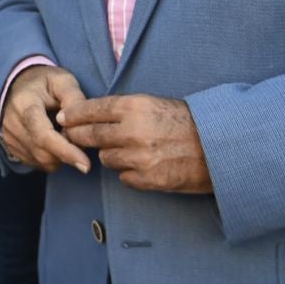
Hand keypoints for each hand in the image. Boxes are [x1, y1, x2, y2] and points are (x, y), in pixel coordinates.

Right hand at [0, 63, 91, 172]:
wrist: (16, 84)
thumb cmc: (43, 82)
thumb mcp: (62, 81)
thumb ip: (74, 99)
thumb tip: (81, 125)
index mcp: (24, 104)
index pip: (43, 134)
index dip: (65, 151)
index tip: (86, 165)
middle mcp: (11, 124)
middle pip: (43, 153)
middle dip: (68, 152)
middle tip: (78, 136)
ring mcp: (9, 138)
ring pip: (41, 161)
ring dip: (60, 156)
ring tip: (64, 133)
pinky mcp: (10, 148)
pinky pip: (37, 163)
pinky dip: (51, 158)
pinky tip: (53, 141)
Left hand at [56, 95, 211, 193]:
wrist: (221, 147)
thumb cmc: (188, 122)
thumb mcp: (156, 104)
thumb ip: (125, 110)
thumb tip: (91, 114)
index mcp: (135, 107)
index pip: (92, 110)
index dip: (74, 115)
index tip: (63, 118)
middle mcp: (133, 131)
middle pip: (90, 136)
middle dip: (78, 136)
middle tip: (72, 136)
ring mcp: (139, 157)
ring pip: (106, 158)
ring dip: (112, 155)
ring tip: (131, 150)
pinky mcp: (148, 179)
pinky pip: (124, 177)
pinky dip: (129, 173)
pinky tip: (144, 166)